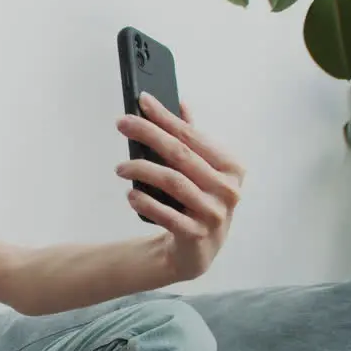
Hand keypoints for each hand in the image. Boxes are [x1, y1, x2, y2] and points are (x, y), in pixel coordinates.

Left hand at [115, 93, 245, 281]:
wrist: (199, 249)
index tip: (142, 101)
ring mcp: (214, 213)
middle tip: (122, 123)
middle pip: (180, 154)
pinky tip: (131, 194)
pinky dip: (146, 202)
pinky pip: (167, 215)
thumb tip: (181, 104)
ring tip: (120, 168)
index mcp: (231, 167)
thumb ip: (194, 139)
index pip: (192, 136)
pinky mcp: (196, 235)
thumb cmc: (199, 201)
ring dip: (141, 170)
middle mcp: (227, 189)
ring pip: (172, 182)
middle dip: (148, 134)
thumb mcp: (202, 169)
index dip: (165, 117)